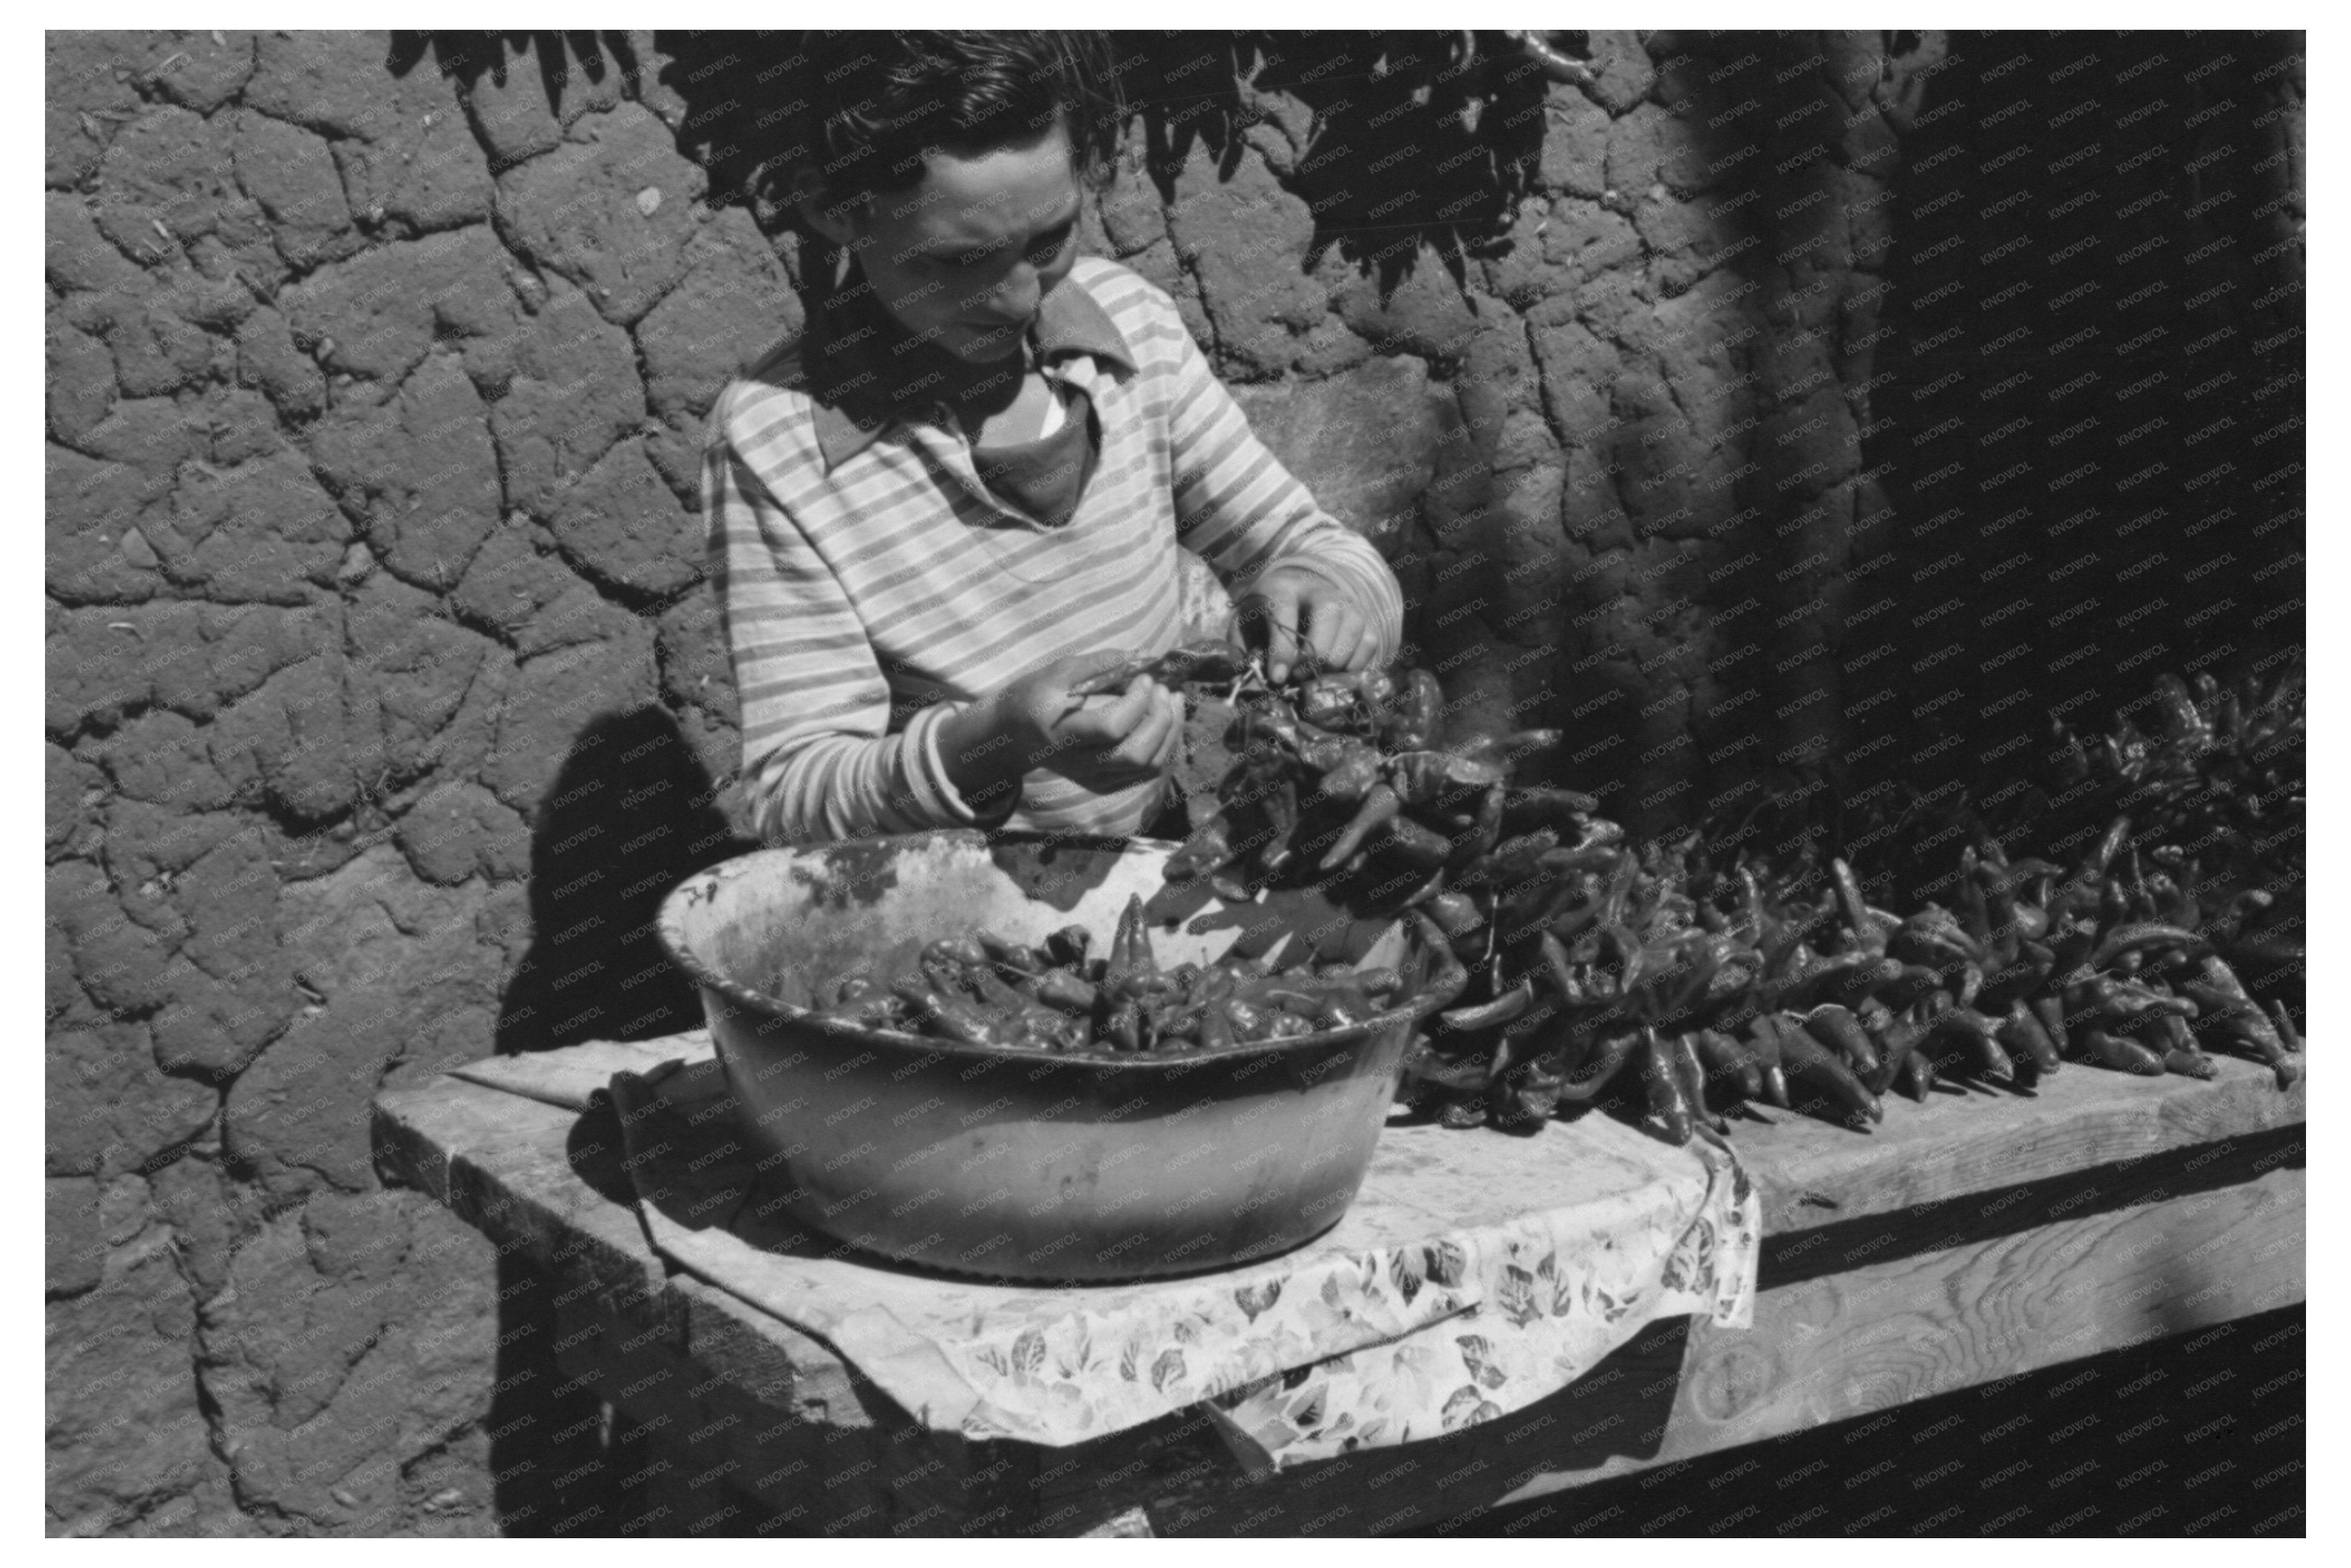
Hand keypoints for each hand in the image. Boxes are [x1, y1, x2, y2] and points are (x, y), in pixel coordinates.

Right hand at [998, 651, 1184, 773]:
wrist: (1015, 735)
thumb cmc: (1037, 695)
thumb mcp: (1060, 671)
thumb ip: (1101, 663)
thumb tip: (1142, 656)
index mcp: (1062, 732)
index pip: (1111, 728)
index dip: (1137, 702)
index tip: (1144, 677)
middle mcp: (1078, 763)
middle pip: (1135, 754)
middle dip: (1160, 720)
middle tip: (1165, 691)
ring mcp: (1093, 777)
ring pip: (1147, 767)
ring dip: (1170, 732)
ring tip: (1173, 701)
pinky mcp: (1104, 784)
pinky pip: (1146, 773)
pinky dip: (1164, 746)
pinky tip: (1165, 721)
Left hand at [1229, 566, 1380, 684]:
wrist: (1293, 597)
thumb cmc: (1264, 618)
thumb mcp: (1244, 629)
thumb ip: (1247, 653)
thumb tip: (1258, 685)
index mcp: (1282, 586)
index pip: (1285, 609)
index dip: (1283, 648)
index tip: (1277, 678)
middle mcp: (1320, 588)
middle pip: (1329, 613)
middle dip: (1316, 653)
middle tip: (1299, 676)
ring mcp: (1346, 602)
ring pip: (1354, 626)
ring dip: (1336, 660)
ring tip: (1316, 677)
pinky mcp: (1364, 619)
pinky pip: (1370, 642)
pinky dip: (1355, 665)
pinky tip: (1335, 675)